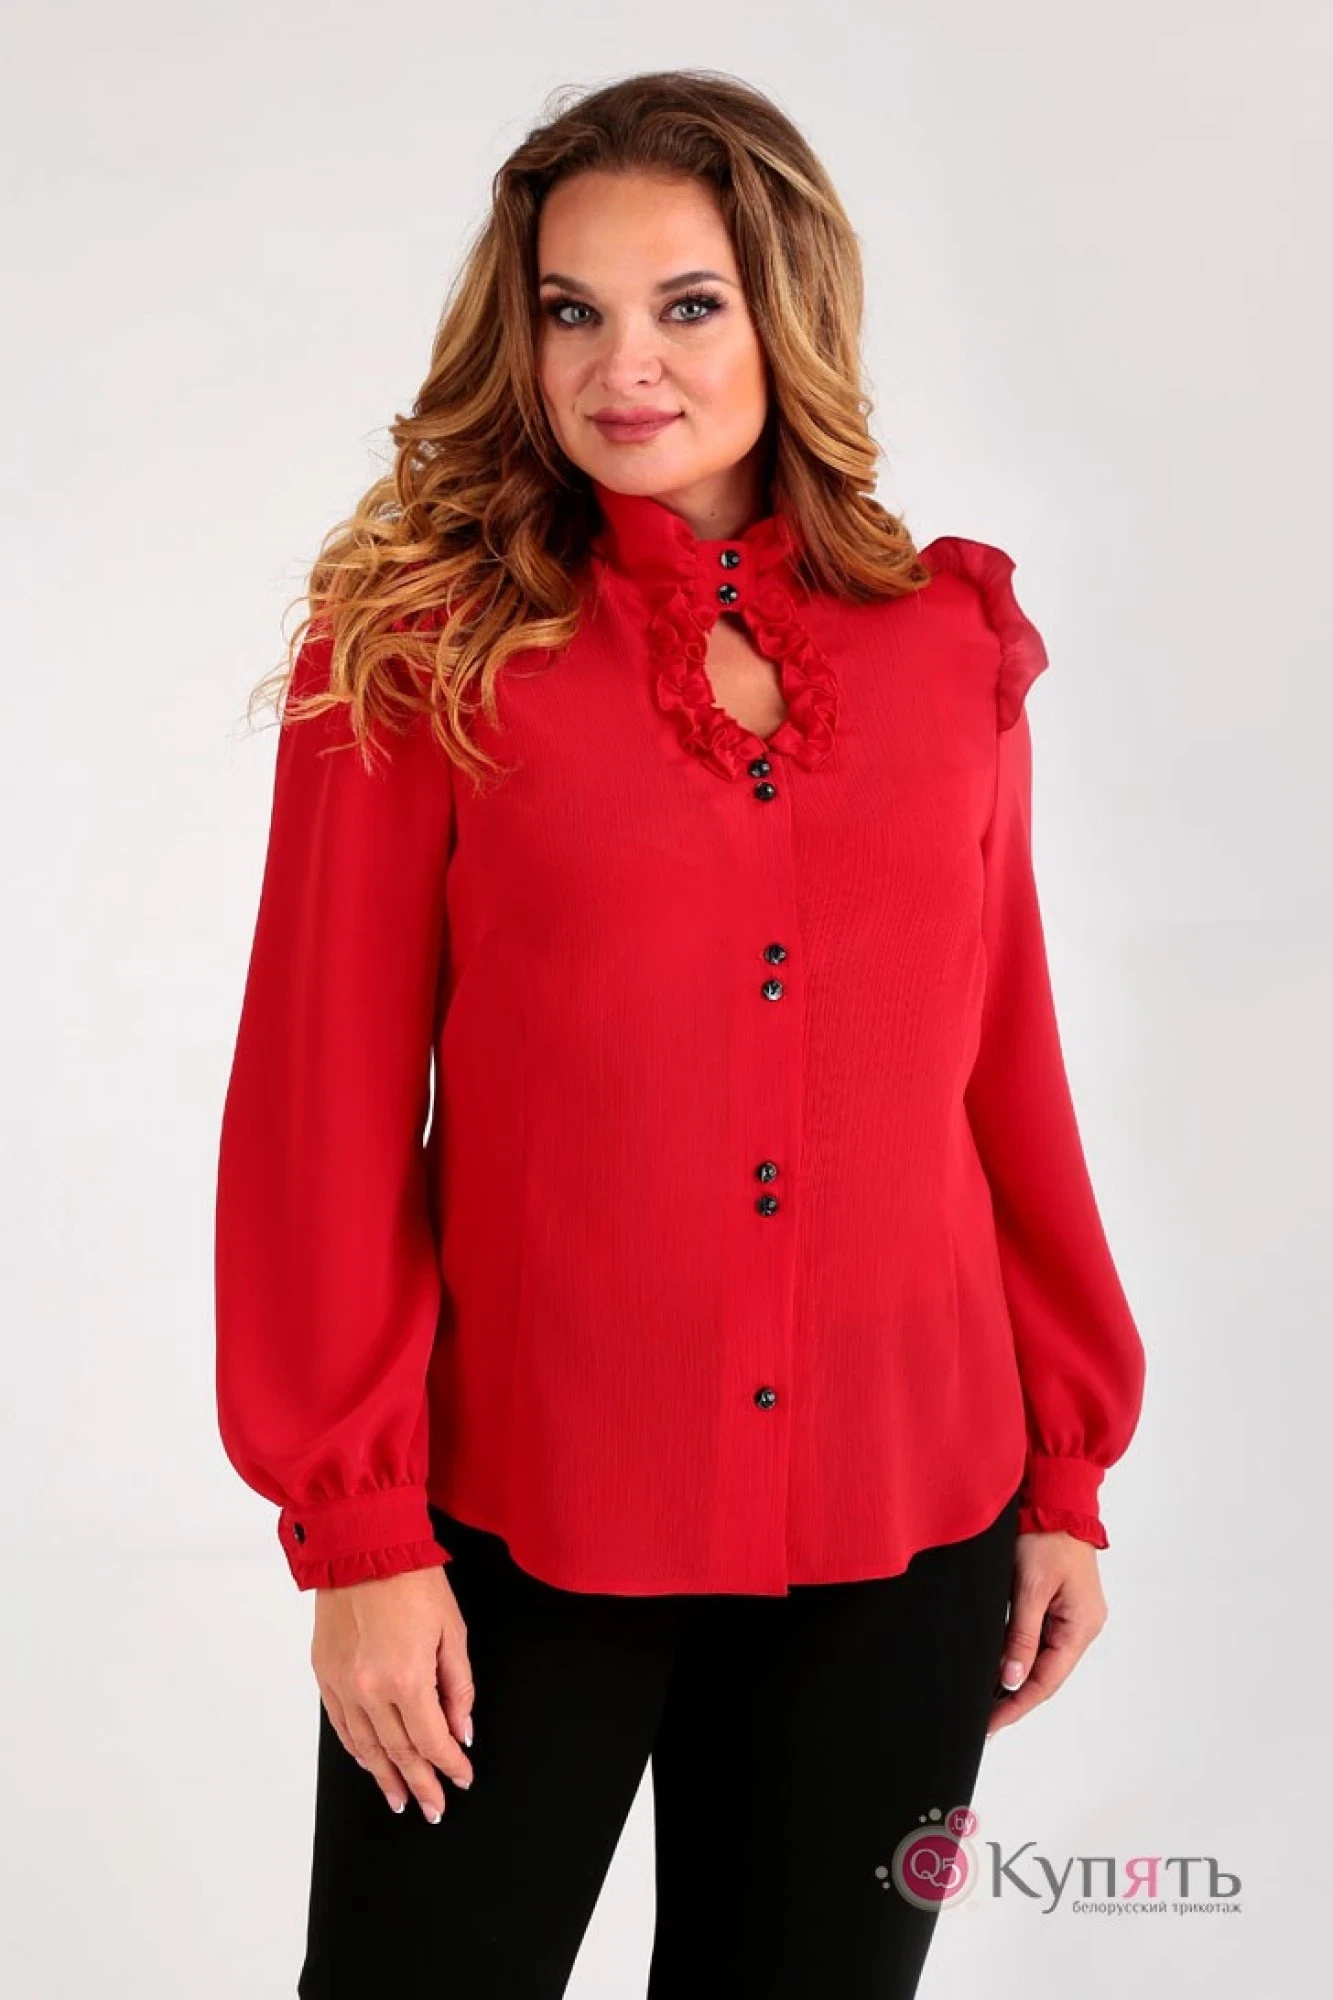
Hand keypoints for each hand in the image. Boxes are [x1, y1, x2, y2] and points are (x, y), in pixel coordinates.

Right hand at [312, 1565, 475, 1818]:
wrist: (363, 1547)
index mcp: (407, 1678)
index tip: (460, 1778)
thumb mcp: (452, 1631)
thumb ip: (458, 1686)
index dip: (449, 1765)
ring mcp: (343, 1685)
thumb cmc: (412, 1581)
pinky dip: (357, 1750)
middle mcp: (371, 1689)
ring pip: (366, 1747)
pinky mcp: (325, 1674)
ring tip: (401, 1800)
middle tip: (433, 1808)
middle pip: (399, 1752)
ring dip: (386, 1777)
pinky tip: (369, 1764)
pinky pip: (341, 1726)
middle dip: (420, 1783)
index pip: (432, 1740)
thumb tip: (462, 1729)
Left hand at [985, 1530, 1107, 1736]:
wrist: (1055, 1496)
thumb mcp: (1030, 1587)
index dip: (1016, 1706)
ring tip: (987, 1702)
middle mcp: (1082, 1625)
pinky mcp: (1060, 1601)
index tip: (990, 1726)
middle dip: (1016, 1698)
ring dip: (1017, 1679)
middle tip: (983, 1721)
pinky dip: (1021, 1655)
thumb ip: (1022, 1635)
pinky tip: (1002, 1666)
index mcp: (1081, 1625)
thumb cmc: (1046, 1536)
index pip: (1046, 1681)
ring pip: (1043, 1659)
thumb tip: (1012, 1680)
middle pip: (1047, 1674)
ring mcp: (1073, 1614)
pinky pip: (1041, 1638)